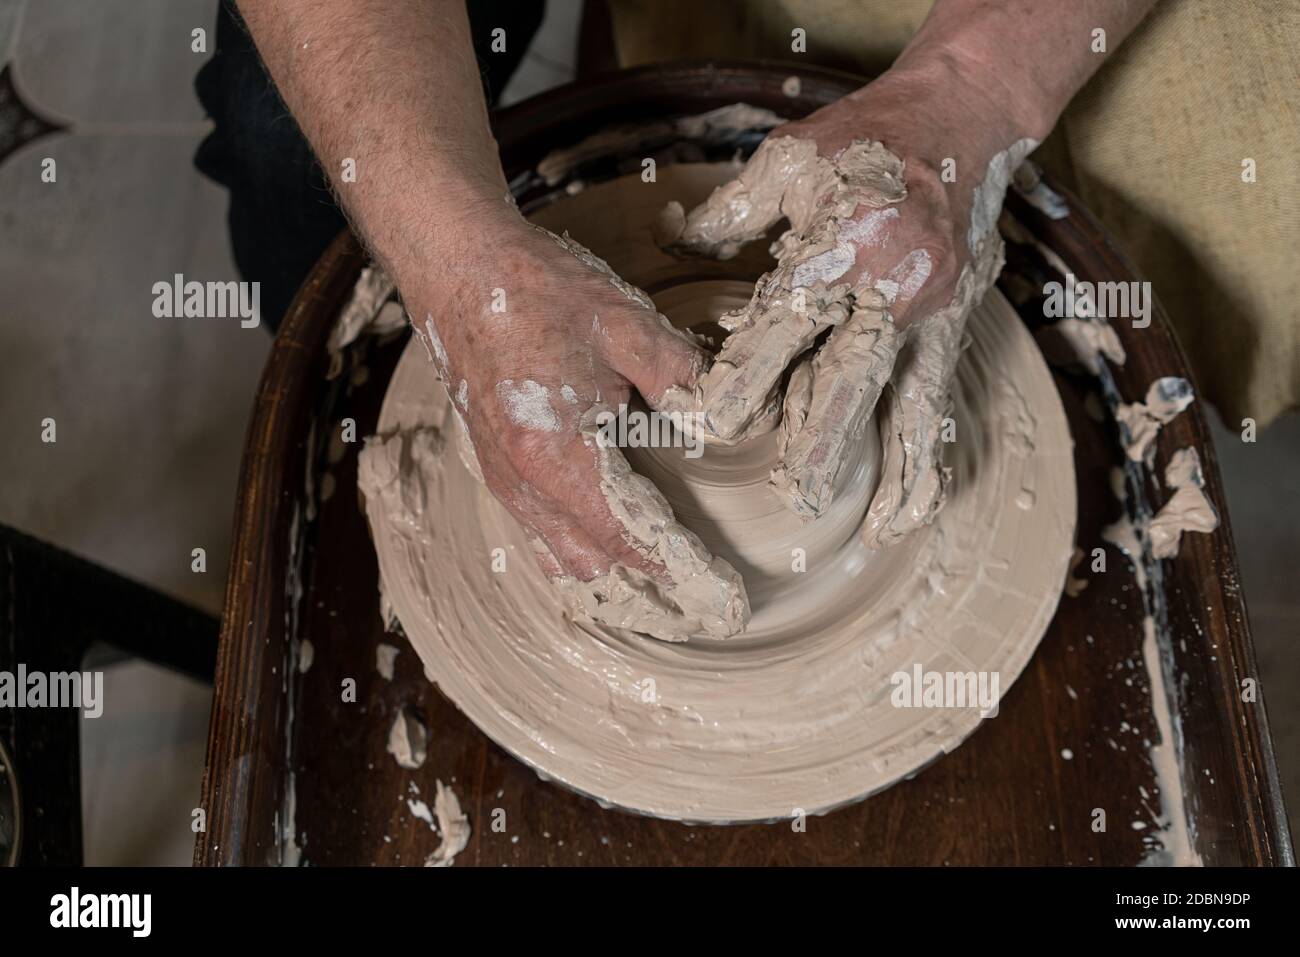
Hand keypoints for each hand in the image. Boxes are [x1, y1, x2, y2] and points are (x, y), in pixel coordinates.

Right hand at [402, 211, 746, 638]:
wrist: (458, 268)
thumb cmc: (535, 291)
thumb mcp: (623, 323)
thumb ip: (677, 373)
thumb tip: (716, 411)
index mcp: (555, 453)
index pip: (622, 534)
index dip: (668, 561)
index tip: (709, 582)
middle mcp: (522, 480)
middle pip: (589, 560)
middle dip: (640, 569)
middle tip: (690, 567)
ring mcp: (502, 476)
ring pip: (557, 552)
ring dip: (605, 558)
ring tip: (653, 553)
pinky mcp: (495, 463)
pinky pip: (536, 527)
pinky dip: (572, 539)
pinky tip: (603, 522)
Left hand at [657, 63, 1025, 545]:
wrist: (964, 117)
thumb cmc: (862, 139)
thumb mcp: (787, 161)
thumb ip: (728, 213)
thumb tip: (669, 239)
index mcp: (839, 245)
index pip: (782, 326)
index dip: (744, 375)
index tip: (709, 423)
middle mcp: (889, 287)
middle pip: (849, 376)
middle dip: (822, 440)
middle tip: (795, 498)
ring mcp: (930, 312)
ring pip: (905, 400)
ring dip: (887, 467)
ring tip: (870, 529)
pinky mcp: (954, 327)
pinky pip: (940, 401)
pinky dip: (929, 457)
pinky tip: (914, 507)